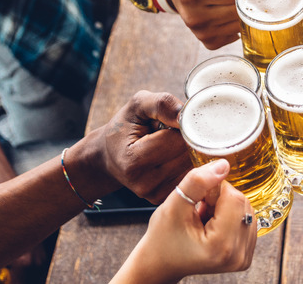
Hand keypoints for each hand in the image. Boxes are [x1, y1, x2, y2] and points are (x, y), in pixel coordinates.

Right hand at [73, 91, 192, 203]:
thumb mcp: (137, 106)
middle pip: (188, 156)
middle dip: (189, 139)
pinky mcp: (164, 198)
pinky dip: (188, 164)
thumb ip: (162, 104)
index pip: (178, 141)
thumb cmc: (124, 128)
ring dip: (190, 152)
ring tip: (172, 145)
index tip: (177, 120)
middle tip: (174, 132)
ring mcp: (155, 194)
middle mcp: (144, 183)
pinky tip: (174, 157)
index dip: (184, 126)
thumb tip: (185, 114)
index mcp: (134, 160)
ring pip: (193, 168)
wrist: (109, 155)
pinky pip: (190, 178)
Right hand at [112, 159, 256, 282]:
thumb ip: (197, 182)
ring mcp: (243, 258)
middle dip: (221, 199)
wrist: (161, 263)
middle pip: (242, 203)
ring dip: (225, 207)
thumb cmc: (163, 237)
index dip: (215, 189)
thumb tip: (223, 165)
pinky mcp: (245, 256)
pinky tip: (213, 224)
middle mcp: (238, 256)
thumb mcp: (174, 205)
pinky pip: (246, 221)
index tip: (198, 198)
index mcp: (221, 246)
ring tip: (204, 218)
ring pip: (246, 210)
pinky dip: (230, 217)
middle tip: (199, 209)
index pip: (234, 197)